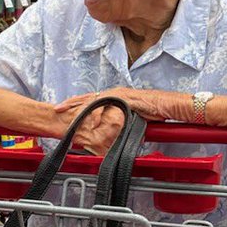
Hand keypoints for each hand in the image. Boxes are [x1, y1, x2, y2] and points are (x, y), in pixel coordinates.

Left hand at [54, 89, 193, 153]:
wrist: (170, 106)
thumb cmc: (154, 113)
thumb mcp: (132, 120)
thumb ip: (120, 124)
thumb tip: (110, 134)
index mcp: (115, 98)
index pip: (92, 100)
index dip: (77, 105)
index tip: (64, 110)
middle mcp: (115, 93)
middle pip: (88, 97)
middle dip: (71, 103)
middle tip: (56, 108)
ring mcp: (120, 94)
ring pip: (94, 98)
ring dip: (80, 106)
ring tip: (66, 112)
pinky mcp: (125, 97)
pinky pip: (107, 102)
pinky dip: (96, 109)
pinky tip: (89, 116)